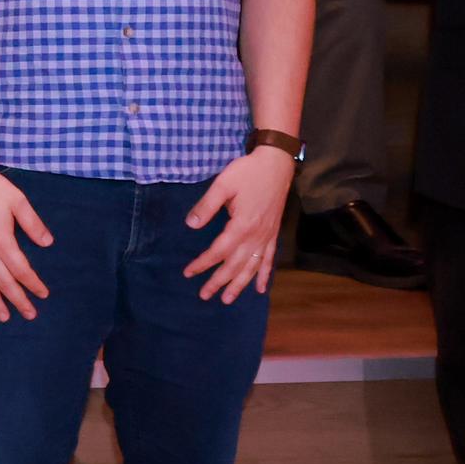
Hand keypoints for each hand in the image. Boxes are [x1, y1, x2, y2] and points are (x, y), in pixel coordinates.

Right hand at [0, 153, 52, 319]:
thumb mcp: (17, 201)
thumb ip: (32, 223)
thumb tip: (48, 242)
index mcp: (2, 241)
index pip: (21, 270)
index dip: (33, 284)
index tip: (43, 294)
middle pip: (4, 283)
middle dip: (18, 300)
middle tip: (30, 315)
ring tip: (3, 317)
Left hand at [180, 144, 296, 301]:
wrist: (276, 164)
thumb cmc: (248, 172)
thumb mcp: (223, 184)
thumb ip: (206, 206)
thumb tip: (190, 225)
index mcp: (242, 225)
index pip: (218, 251)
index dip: (202, 263)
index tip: (188, 273)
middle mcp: (256, 236)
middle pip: (235, 265)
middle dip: (219, 282)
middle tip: (204, 295)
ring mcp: (267, 236)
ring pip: (252, 267)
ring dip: (239, 284)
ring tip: (228, 299)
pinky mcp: (273, 233)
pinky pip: (269, 259)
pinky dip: (264, 275)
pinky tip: (260, 289)